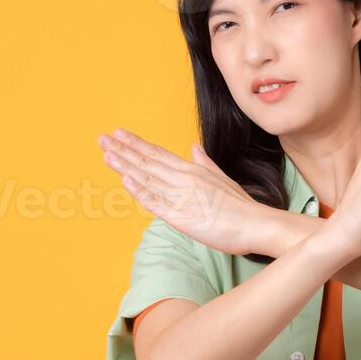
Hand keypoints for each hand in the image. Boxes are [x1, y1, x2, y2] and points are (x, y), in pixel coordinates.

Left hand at [98, 129, 274, 255]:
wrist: (257, 224)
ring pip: (148, 178)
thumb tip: (193, 148)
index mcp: (193, 170)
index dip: (137, 144)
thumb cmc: (242, 206)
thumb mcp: (223, 179)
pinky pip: (156, 202)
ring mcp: (182, 197)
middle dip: (123, 150)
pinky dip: (139, 191)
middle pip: (148, 162)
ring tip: (106, 153)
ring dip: (125, 165)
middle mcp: (184, 179)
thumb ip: (205, 164)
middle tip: (102, 139)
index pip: (158, 154)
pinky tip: (125, 181)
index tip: (119, 135)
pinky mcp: (182, 217)